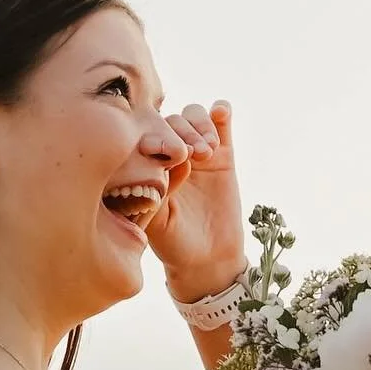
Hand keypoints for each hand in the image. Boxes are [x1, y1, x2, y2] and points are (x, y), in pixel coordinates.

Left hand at [148, 101, 247, 301]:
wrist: (209, 258)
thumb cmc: (173, 243)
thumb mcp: (156, 221)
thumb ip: (153, 191)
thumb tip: (160, 162)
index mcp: (147, 164)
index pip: (147, 133)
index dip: (159, 136)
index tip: (171, 155)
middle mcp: (169, 152)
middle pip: (171, 121)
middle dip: (183, 133)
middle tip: (195, 155)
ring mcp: (196, 151)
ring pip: (193, 117)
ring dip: (200, 126)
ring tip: (208, 152)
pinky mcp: (223, 154)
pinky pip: (220, 123)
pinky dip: (220, 111)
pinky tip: (221, 113)